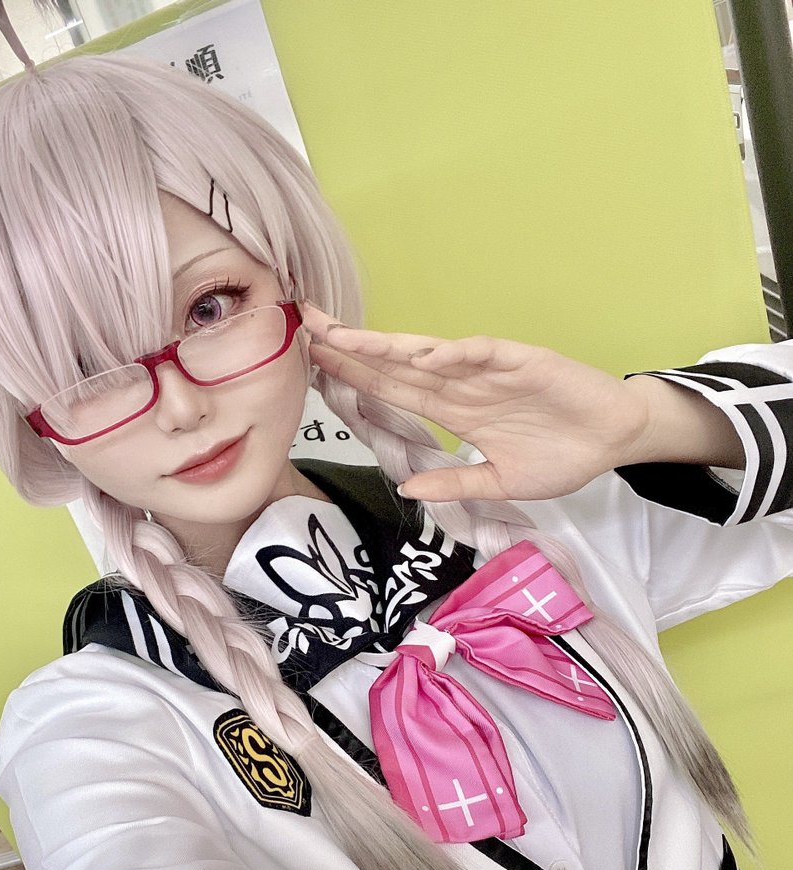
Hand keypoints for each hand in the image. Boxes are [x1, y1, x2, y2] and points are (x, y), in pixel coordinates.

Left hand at [304, 304, 651, 503]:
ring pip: (428, 353)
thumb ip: (457, 482)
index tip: (315, 363)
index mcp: (454, 411)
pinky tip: (420, 355)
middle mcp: (462, 385)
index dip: (354, 376)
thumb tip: (409, 490)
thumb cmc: (562, 456)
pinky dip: (452, 353)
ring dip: (388, 344)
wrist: (614, 440)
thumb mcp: (501, 482)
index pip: (392, 389)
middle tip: (307, 325)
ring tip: (346, 335)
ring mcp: (489, 370)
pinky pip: (480, 353)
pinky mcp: (522, 361)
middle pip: (397, 363)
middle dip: (353, 346)